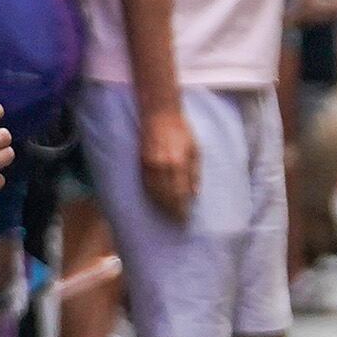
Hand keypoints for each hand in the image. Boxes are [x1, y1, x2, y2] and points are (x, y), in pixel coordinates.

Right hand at [137, 100, 199, 219]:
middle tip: (178, 221)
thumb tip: (195, 192)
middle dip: (173, 210)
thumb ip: (195, 172)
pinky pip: (147, 185)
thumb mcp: (195, 149)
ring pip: (155, 193)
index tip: (185, 218)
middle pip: (167, 196)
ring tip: (168, 214)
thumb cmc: (181, 130)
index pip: (180, 193)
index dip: (182, 207)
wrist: (159, 115)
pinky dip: (152, 196)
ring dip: (162, 206)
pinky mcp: (142, 163)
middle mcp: (163, 167)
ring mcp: (150, 166)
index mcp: (179, 164)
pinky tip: (157, 201)